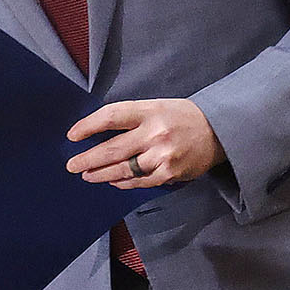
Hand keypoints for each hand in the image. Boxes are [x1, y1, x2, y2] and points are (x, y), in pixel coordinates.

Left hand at [66, 98, 222, 188]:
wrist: (218, 131)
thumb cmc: (182, 117)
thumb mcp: (157, 106)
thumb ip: (131, 118)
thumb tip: (99, 133)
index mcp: (150, 111)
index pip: (111, 117)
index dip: (88, 126)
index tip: (72, 135)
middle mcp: (155, 133)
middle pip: (112, 149)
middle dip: (88, 159)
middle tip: (72, 165)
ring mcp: (162, 156)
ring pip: (123, 169)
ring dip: (100, 174)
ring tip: (87, 175)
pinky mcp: (169, 173)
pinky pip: (139, 181)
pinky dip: (122, 182)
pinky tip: (112, 181)